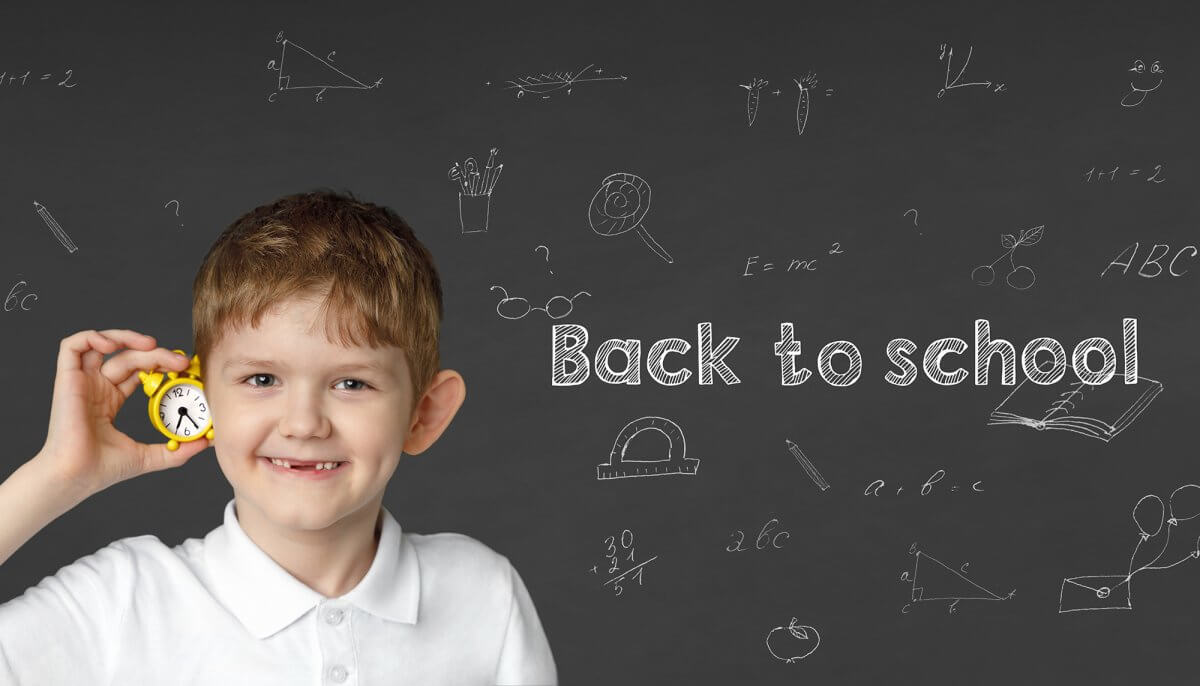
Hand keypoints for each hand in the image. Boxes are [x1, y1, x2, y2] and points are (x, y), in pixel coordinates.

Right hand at [35, 329, 210, 495]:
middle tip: (180, 362)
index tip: (184, 369)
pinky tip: (114, 345)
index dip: (160, 364)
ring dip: (128, 338)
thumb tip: (206, 443)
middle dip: (156, 354)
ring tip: (152, 345)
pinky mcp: (66, 379)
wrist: (76, 477)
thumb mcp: (148, 457)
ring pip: (103, 344)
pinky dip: (93, 337)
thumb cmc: (102, 469)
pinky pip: (72, 346)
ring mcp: (82, 382)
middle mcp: (96, 387)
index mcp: (111, 400)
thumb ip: (177, 451)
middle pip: (129, 357)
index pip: (138, 371)